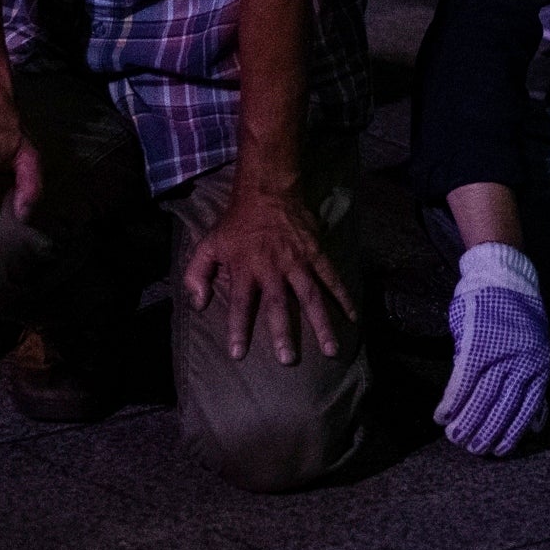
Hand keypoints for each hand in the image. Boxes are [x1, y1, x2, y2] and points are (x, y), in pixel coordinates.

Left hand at [182, 181, 350, 364]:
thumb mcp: (209, 244)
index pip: (240, 303)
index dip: (238, 328)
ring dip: (321, 324)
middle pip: (277, 305)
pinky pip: (332, 278)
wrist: (268, 189)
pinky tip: (352, 317)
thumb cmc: (236, 222)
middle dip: (282, 332)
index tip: (238, 354)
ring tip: (331, 350)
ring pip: (310, 296)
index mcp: (245, 268)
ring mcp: (297, 261)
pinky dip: (343, 297)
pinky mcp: (316, 253)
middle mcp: (272, 268)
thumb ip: (197, 274)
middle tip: (287, 359)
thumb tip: (198, 305)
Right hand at [435, 247, 549, 456]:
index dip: (511, 434)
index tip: (499, 451)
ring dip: (466, 422)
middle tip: (472, 449)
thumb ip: (533, 384)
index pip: (527, 410)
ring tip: (455, 438)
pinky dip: (451, 402)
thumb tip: (536, 422)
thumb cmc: (516, 315)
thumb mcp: (535, 349)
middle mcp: (523, 364)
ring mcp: (499, 355)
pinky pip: (462, 383)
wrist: (503, 276)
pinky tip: (442, 415)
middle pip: (502, 409)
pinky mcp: (475, 346)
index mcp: (540, 366)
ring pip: (481, 400)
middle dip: (486, 433)